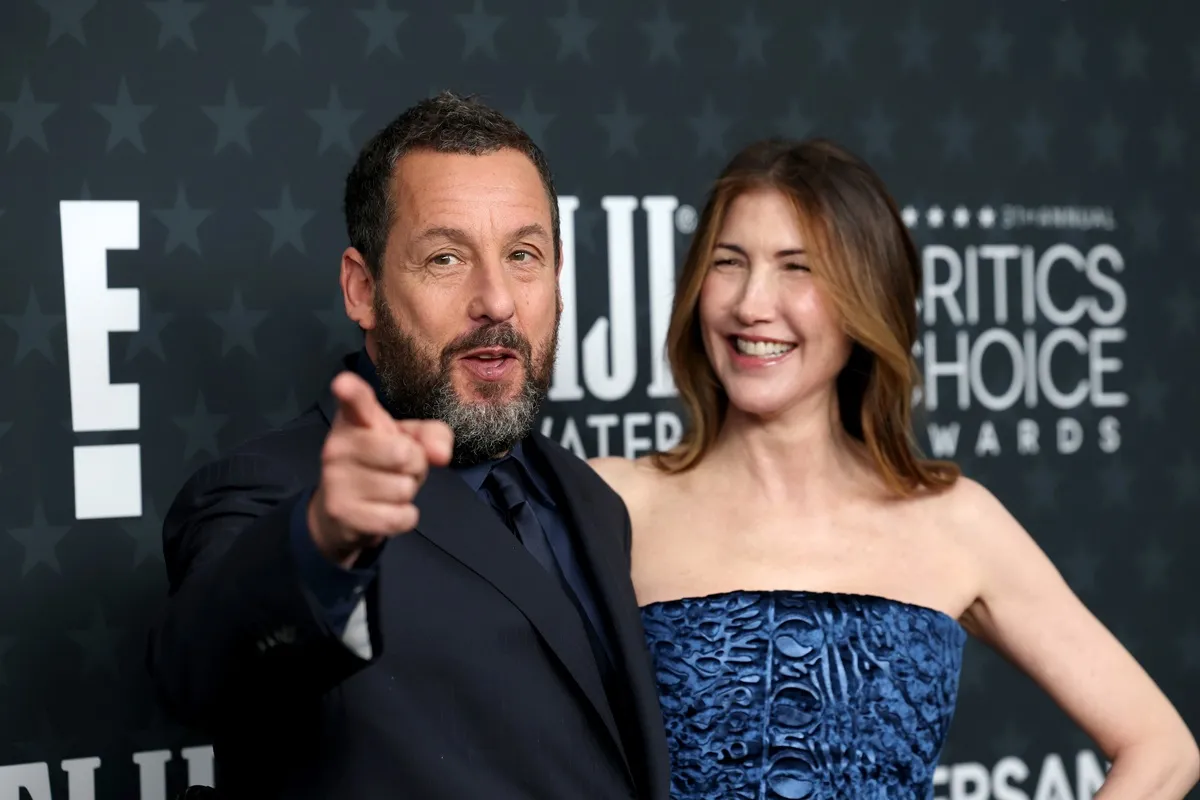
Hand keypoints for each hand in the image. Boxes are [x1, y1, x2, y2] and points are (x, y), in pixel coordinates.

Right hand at [307, 371, 452, 567]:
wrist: (342, 511)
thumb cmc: (381, 462)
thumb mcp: (408, 440)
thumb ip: (433, 435)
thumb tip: (441, 455)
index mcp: (355, 420)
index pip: (355, 402)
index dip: (351, 391)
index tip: (343, 384)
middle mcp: (338, 446)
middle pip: (405, 454)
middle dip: (415, 465)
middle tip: (398, 467)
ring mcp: (336, 480)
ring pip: (404, 488)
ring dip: (407, 492)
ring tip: (388, 488)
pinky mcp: (342, 513)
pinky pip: (399, 517)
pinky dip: (404, 517)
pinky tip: (387, 511)